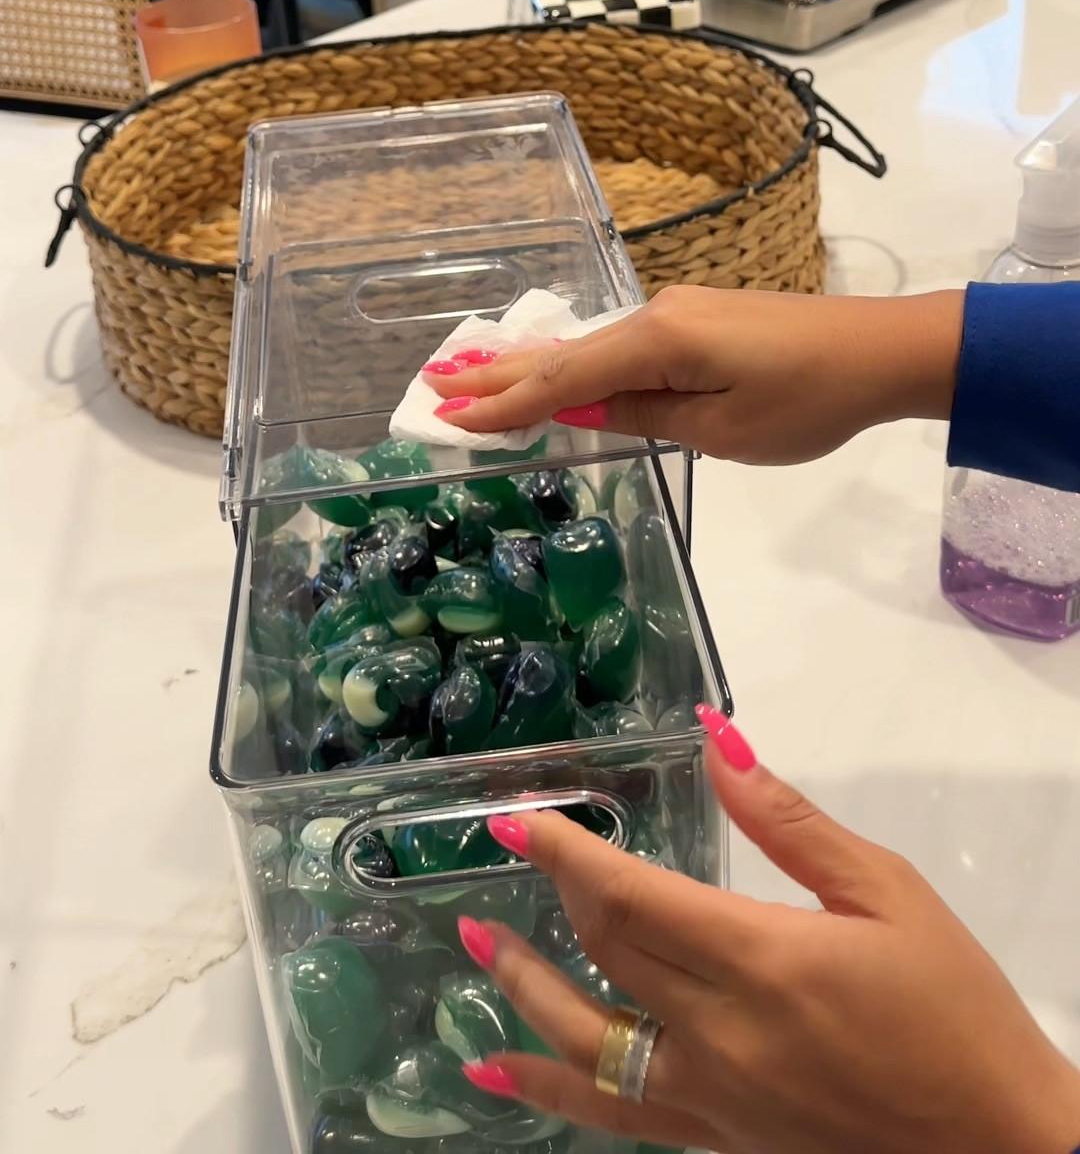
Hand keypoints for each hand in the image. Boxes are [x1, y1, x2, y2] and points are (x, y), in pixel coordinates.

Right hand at [428, 286, 964, 464]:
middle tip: (431, 385)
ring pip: (587, 346)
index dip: (502, 404)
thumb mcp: (723, 432)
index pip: (562, 381)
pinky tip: (553, 369)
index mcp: (657, 342)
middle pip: (563, 354)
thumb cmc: (807, 401)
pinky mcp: (695, 318)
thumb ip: (644, 417)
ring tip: (470, 377)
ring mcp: (676, 311)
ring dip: (530, 366)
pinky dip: (574, 361)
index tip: (444, 417)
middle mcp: (656, 315)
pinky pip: (617, 343)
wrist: (879, 351)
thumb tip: (582, 413)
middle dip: (497, 374)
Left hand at [458, 715, 1079, 1153]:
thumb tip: (718, 741)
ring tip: (468, 949)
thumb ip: (790, 821)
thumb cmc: (954, 1008)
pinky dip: (552, 1089)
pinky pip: (616, 1113)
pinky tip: (502, 1068)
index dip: (566, 853)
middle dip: (547, 897)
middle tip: (500, 852)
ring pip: (587, 1043)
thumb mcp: (888, 894)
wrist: (1001, 1148)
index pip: (631, 897)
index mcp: (759, 962)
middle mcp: (718, 1035)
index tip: (518, 818)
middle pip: (604, 956)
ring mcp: (712, 1099)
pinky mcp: (719, 1141)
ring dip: (521, 991)